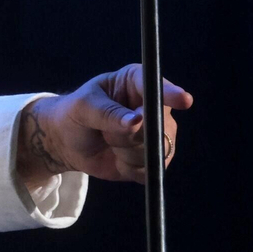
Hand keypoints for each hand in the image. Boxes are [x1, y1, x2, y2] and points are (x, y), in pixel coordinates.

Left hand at [15, 64, 191, 188]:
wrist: (67, 143)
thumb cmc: (74, 114)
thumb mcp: (83, 107)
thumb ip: (108, 113)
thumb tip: (137, 121)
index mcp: (136, 81)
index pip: (158, 86)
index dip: (172, 93)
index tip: (184, 100)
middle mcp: (152, 105)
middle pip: (160, 125)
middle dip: (131, 136)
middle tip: (107, 132)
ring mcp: (156, 133)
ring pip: (156, 150)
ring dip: (127, 153)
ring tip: (110, 142)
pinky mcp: (153, 158)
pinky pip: (151, 170)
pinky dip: (130, 169)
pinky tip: (117, 159)